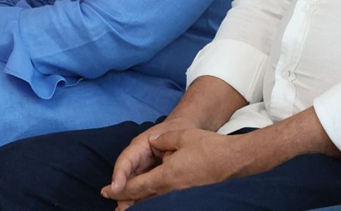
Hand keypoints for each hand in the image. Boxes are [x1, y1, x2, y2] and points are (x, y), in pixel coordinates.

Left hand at [104, 128, 262, 208]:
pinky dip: (150, 196)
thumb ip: (162, 140)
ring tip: (125, 204)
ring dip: (137, 200)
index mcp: (167, 176)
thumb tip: (152, 143)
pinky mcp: (187, 192)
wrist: (233, 161)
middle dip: (125, 198)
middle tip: (111, 201)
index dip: (120, 188)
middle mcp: (171, 188)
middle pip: (143, 196)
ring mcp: (180, 192)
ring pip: (152, 198)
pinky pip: (162, 195)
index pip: (137, 185)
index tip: (107, 191)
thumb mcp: (182, 137)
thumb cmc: (209, 148)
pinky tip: (148, 196)